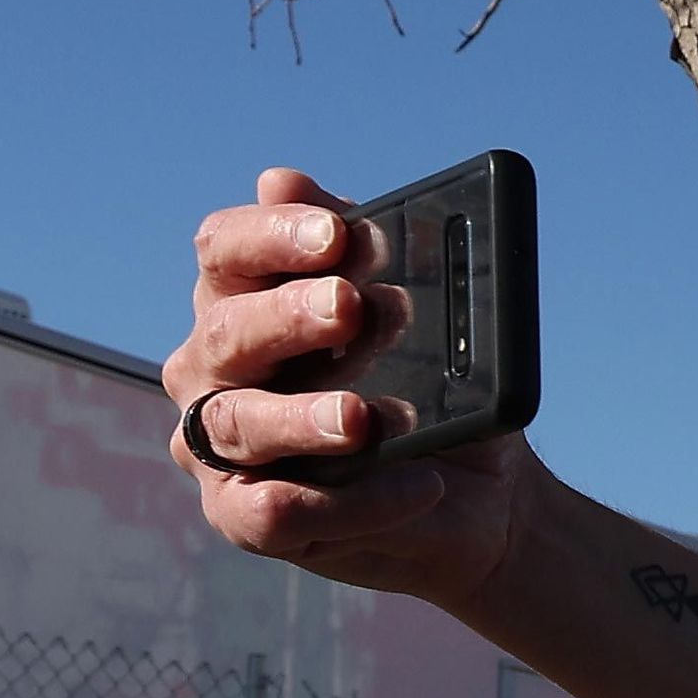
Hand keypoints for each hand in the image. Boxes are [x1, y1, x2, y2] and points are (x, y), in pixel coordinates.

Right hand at [161, 167, 535, 602]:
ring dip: (303, 417)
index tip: (336, 233)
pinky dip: (352, 501)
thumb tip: (281, 180)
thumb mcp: (420, 320)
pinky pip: (278, 510)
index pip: (226, 251)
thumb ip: (362, 252)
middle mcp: (213, 370)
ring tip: (366, 418)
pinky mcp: (245, 517)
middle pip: (226, 332)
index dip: (271, 236)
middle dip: (288, 317)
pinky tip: (421, 486)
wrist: (485, 492)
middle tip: (349, 306)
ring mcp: (220, 448)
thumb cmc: (431, 390)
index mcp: (243, 301)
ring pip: (238, 424)